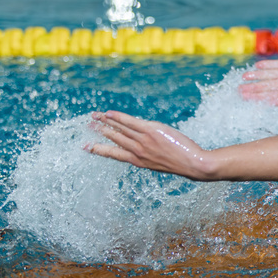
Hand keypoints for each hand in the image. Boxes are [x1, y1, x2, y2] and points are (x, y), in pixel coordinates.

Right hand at [85, 111, 214, 179]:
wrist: (192, 164)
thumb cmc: (179, 163)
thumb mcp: (158, 162)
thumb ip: (147, 154)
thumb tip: (140, 145)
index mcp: (137, 161)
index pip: (113, 154)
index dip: (98, 149)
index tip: (86, 147)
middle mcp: (137, 151)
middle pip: (113, 138)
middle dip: (99, 131)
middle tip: (88, 125)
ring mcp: (143, 141)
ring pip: (119, 129)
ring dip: (105, 122)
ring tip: (94, 116)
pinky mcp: (151, 131)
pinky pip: (130, 122)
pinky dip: (119, 117)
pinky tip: (109, 113)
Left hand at [239, 58, 277, 107]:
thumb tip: (269, 103)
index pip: (268, 95)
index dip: (255, 96)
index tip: (243, 97)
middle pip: (265, 85)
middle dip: (252, 87)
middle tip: (239, 89)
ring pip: (269, 74)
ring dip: (257, 75)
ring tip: (244, 77)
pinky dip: (268, 65)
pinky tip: (258, 66)